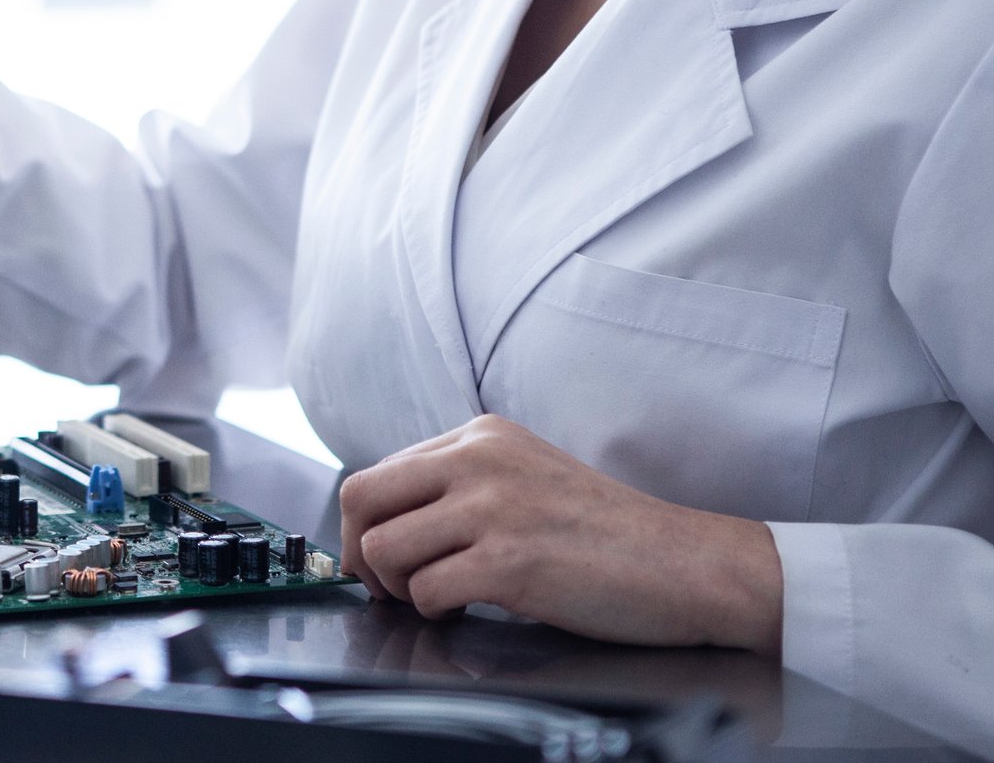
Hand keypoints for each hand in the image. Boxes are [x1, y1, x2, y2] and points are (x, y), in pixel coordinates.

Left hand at [338, 414, 782, 653]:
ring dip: (399, 588)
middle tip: (387, 586)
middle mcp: (479, 461)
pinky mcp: (509, 562)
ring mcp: (494, 509)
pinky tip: (467, 610)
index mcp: (480, 436)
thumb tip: (386, 521)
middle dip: (361, 555)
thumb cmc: (606, 532)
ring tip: (436, 598)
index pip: (375, 474)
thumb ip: (460, 484)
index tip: (376, 558)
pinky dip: (435, 611)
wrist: (685, 563)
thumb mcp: (525, 476)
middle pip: (361, 502)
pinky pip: (427, 591)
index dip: (363, 526)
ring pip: (385, 549)